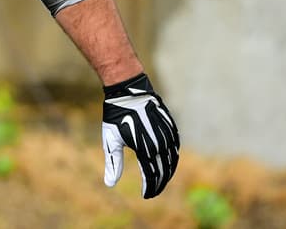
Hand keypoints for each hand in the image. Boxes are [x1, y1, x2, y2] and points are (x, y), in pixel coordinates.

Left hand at [101, 72, 179, 197]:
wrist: (128, 90)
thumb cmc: (116, 115)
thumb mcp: (111, 140)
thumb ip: (113, 163)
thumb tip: (109, 184)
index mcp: (145, 148)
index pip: (152, 175)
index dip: (150, 188)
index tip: (146, 195)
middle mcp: (160, 143)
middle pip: (164, 170)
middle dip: (159, 183)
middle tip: (152, 192)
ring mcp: (168, 134)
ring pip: (172, 160)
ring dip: (167, 172)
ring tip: (160, 181)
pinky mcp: (171, 126)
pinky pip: (175, 147)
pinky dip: (173, 159)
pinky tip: (168, 163)